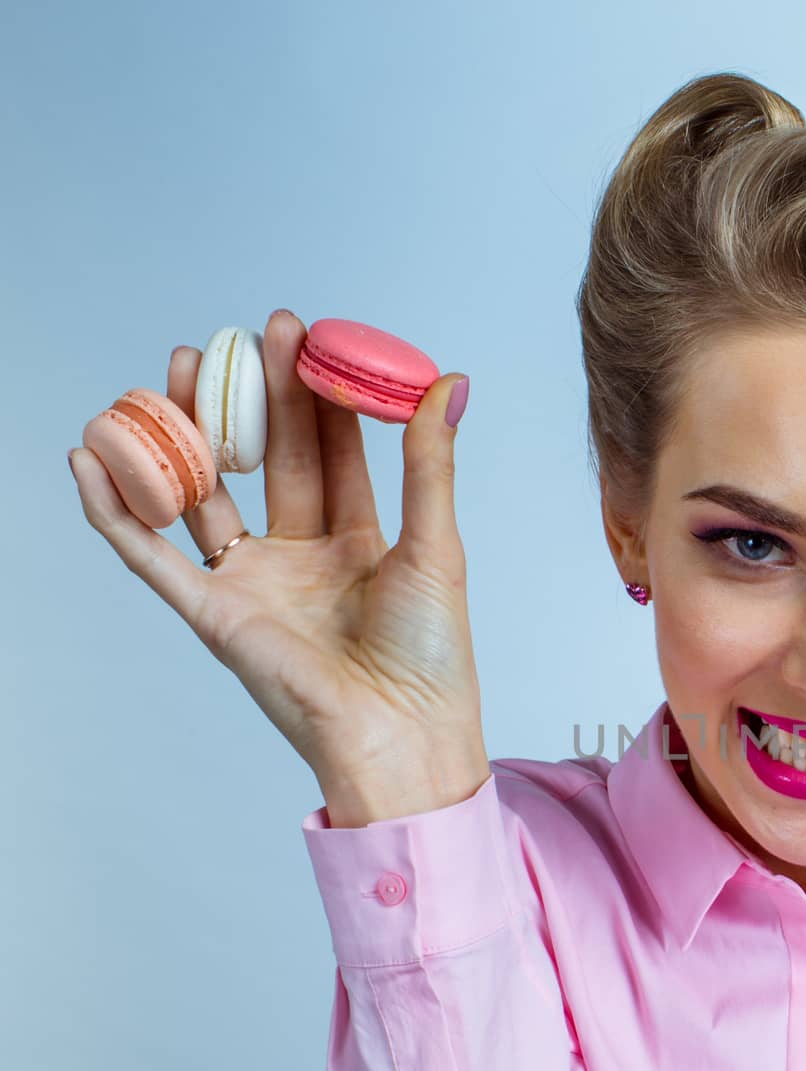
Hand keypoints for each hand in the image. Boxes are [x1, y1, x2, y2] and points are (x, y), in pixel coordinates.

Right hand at [69, 309, 488, 800]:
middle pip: (270, 462)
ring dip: (185, 434)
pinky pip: (151, 555)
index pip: (332, 453)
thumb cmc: (432, 653)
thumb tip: (450, 380)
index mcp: (359, 544)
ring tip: (174, 366)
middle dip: (255, 397)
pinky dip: (115, 511)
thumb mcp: (435, 542)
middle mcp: (302, 560)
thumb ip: (429, 463)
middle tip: (245, 334)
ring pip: (206, 495)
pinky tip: (90, 458)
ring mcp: (254, 584)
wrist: (401, 735)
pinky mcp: (213, 615)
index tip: (306, 337)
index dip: (317, 397)